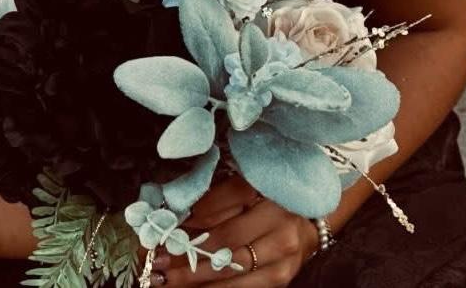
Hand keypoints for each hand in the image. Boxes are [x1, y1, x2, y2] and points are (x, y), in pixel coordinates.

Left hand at [153, 177, 319, 285]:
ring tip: (166, 280)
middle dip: (186, 258)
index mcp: (266, 193)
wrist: (308, 222)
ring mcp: (281, 258)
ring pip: (231, 274)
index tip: (162, 231)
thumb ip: (214, 200)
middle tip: (157, 262)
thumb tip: (176, 216)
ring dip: (194, 281)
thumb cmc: (268, 199)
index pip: (222, 205)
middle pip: (225, 245)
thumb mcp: (244, 187)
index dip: (190, 220)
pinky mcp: (281, 280)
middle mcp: (277, 226)